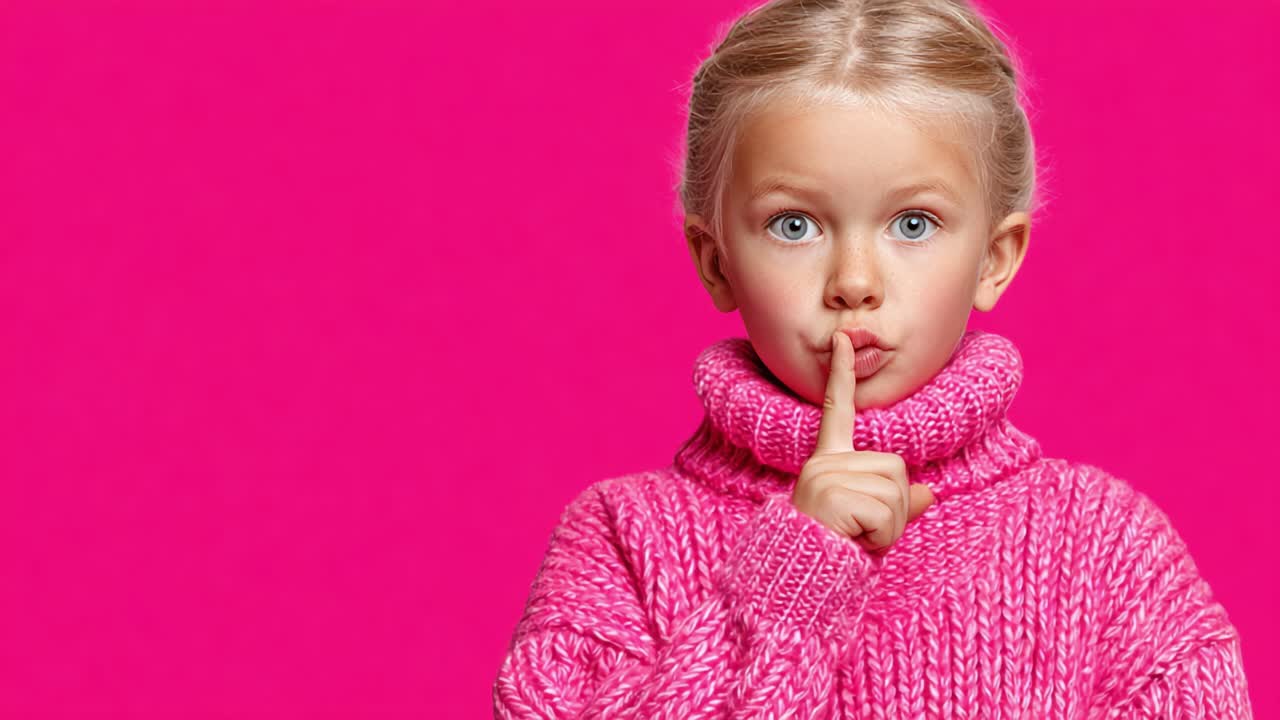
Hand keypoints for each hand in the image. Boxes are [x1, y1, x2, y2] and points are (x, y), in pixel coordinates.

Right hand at [791, 331, 935, 551]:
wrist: (797, 582)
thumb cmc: (834, 553)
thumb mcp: (871, 525)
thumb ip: (898, 506)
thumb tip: (930, 493)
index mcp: (827, 462)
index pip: (836, 411)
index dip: (841, 375)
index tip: (842, 339)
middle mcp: (823, 463)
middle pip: (896, 468)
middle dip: (895, 508)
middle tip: (862, 531)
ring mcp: (825, 477)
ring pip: (896, 492)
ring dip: (890, 527)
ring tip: (856, 539)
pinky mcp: (832, 496)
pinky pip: (886, 513)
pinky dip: (882, 537)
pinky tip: (854, 544)